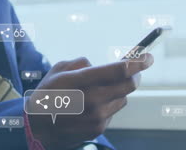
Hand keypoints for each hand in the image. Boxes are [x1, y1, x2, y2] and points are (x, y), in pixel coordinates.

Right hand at [28, 54, 153, 149]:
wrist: (38, 127)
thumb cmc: (47, 94)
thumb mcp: (57, 70)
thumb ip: (81, 64)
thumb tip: (98, 66)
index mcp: (80, 81)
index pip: (119, 70)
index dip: (138, 62)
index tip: (148, 57)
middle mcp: (92, 99)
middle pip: (129, 84)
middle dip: (134, 74)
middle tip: (133, 70)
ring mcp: (97, 116)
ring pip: (123, 97)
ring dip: (119, 91)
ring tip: (101, 90)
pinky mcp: (99, 128)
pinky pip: (114, 111)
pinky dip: (109, 104)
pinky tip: (93, 105)